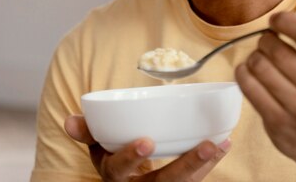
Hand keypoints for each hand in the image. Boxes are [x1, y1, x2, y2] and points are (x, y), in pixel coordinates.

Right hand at [64, 115, 230, 180]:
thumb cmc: (115, 158)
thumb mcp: (98, 148)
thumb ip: (88, 132)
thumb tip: (70, 120)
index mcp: (114, 175)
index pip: (119, 170)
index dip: (131, 158)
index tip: (147, 141)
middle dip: (186, 166)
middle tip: (206, 146)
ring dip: (205, 164)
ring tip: (221, 142)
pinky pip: (196, 179)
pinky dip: (211, 162)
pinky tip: (225, 142)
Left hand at [235, 0, 295, 179]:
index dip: (285, 20)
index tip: (277, 20)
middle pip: (278, 50)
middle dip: (267, 40)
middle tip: (269, 43)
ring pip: (260, 67)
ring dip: (255, 56)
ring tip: (262, 59)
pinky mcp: (277, 125)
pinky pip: (248, 87)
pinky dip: (244, 73)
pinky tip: (252, 72)